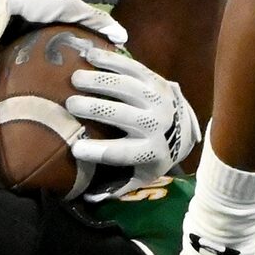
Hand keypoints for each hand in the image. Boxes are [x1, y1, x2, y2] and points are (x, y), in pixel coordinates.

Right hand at [65, 56, 201, 191]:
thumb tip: (88, 198)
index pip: (120, 153)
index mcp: (149, 152)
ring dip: (99, 81)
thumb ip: (118, 186)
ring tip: (75, 77)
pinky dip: (111, 60)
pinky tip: (91, 55)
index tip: (74, 148)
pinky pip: (132, 67)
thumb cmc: (154, 155)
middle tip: (69, 103)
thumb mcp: (142, 176)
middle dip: (94, 108)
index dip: (97, 151)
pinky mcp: (156, 80)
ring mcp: (157, 98)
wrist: (186, 129)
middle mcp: (154, 123)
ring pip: (126, 86)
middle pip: (121, 114)